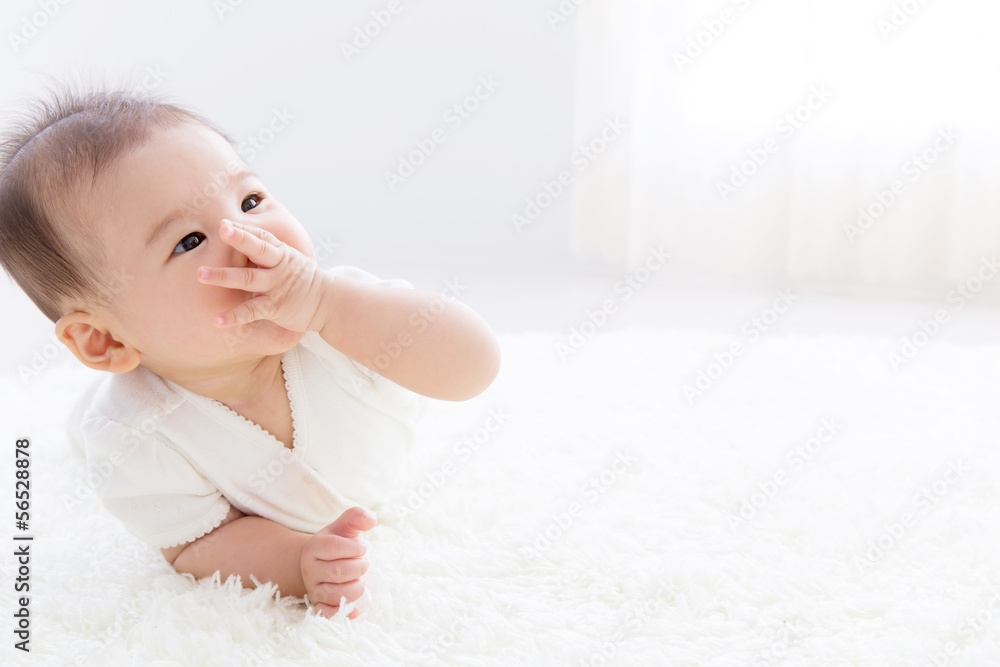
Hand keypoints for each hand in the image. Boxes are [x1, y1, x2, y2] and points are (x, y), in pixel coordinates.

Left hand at [196, 218, 332, 331]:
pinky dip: (234, 316)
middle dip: (240, 239)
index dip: (244, 229)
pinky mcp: (275, 307)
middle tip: (221, 230)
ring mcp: (276, 287)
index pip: (262, 237)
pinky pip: (251, 311)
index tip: (225, 223)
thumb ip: (268, 251)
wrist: (328, 302)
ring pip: (248, 279)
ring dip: (224, 276)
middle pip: (257, 250)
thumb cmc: (303, 279)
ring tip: (201, 274)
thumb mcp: (290, 259)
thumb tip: (243, 237)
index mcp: (282, 253)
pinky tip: (217, 320)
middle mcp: (278, 267)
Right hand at [300, 506, 375, 619]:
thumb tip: (371, 520)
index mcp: (314, 547)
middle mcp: (310, 570)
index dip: (355, 547)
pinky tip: (355, 609)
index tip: (362, 548)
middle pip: (339, 571)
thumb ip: (357, 517)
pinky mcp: (319, 605)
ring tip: (358, 578)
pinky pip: (328, 614)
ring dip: (357, 586)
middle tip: (362, 563)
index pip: (334, 547)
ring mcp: (314, 589)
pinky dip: (343, 613)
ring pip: (338, 594)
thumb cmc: (337, 543)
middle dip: (360, 567)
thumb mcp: (344, 527)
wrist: (321, 563)